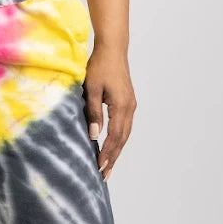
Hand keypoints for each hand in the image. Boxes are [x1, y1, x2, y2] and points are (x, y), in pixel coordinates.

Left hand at [83, 45, 135, 179]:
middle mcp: (130, 108)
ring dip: (116, 150)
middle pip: (123, 139)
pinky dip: (119, 139)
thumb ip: (93, 112)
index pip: (115, 136)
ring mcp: (131, 105)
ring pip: (125, 134)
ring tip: (108, 165)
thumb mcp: (91, 89)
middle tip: (104, 174)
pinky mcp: (128, 102)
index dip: (107, 153)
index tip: (100, 166)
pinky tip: (112, 146)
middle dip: (113, 157)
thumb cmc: (100, 66)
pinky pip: (125, 126)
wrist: (113, 49)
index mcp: (121, 105)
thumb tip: (94, 135)